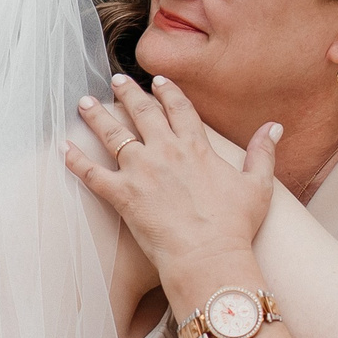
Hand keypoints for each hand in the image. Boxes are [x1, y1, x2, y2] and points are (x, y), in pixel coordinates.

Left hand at [66, 74, 278, 302]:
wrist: (208, 256)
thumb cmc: (235, 226)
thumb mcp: (258, 186)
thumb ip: (262, 152)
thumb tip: (274, 126)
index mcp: (196, 146)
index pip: (179, 108)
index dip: (167, 92)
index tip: (158, 81)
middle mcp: (165, 151)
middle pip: (142, 112)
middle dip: (127, 93)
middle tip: (115, 81)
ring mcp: (141, 171)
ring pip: (112, 135)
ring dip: (96, 117)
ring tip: (84, 103)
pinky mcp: (122, 195)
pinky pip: (92, 173)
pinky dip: (76, 160)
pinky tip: (63, 148)